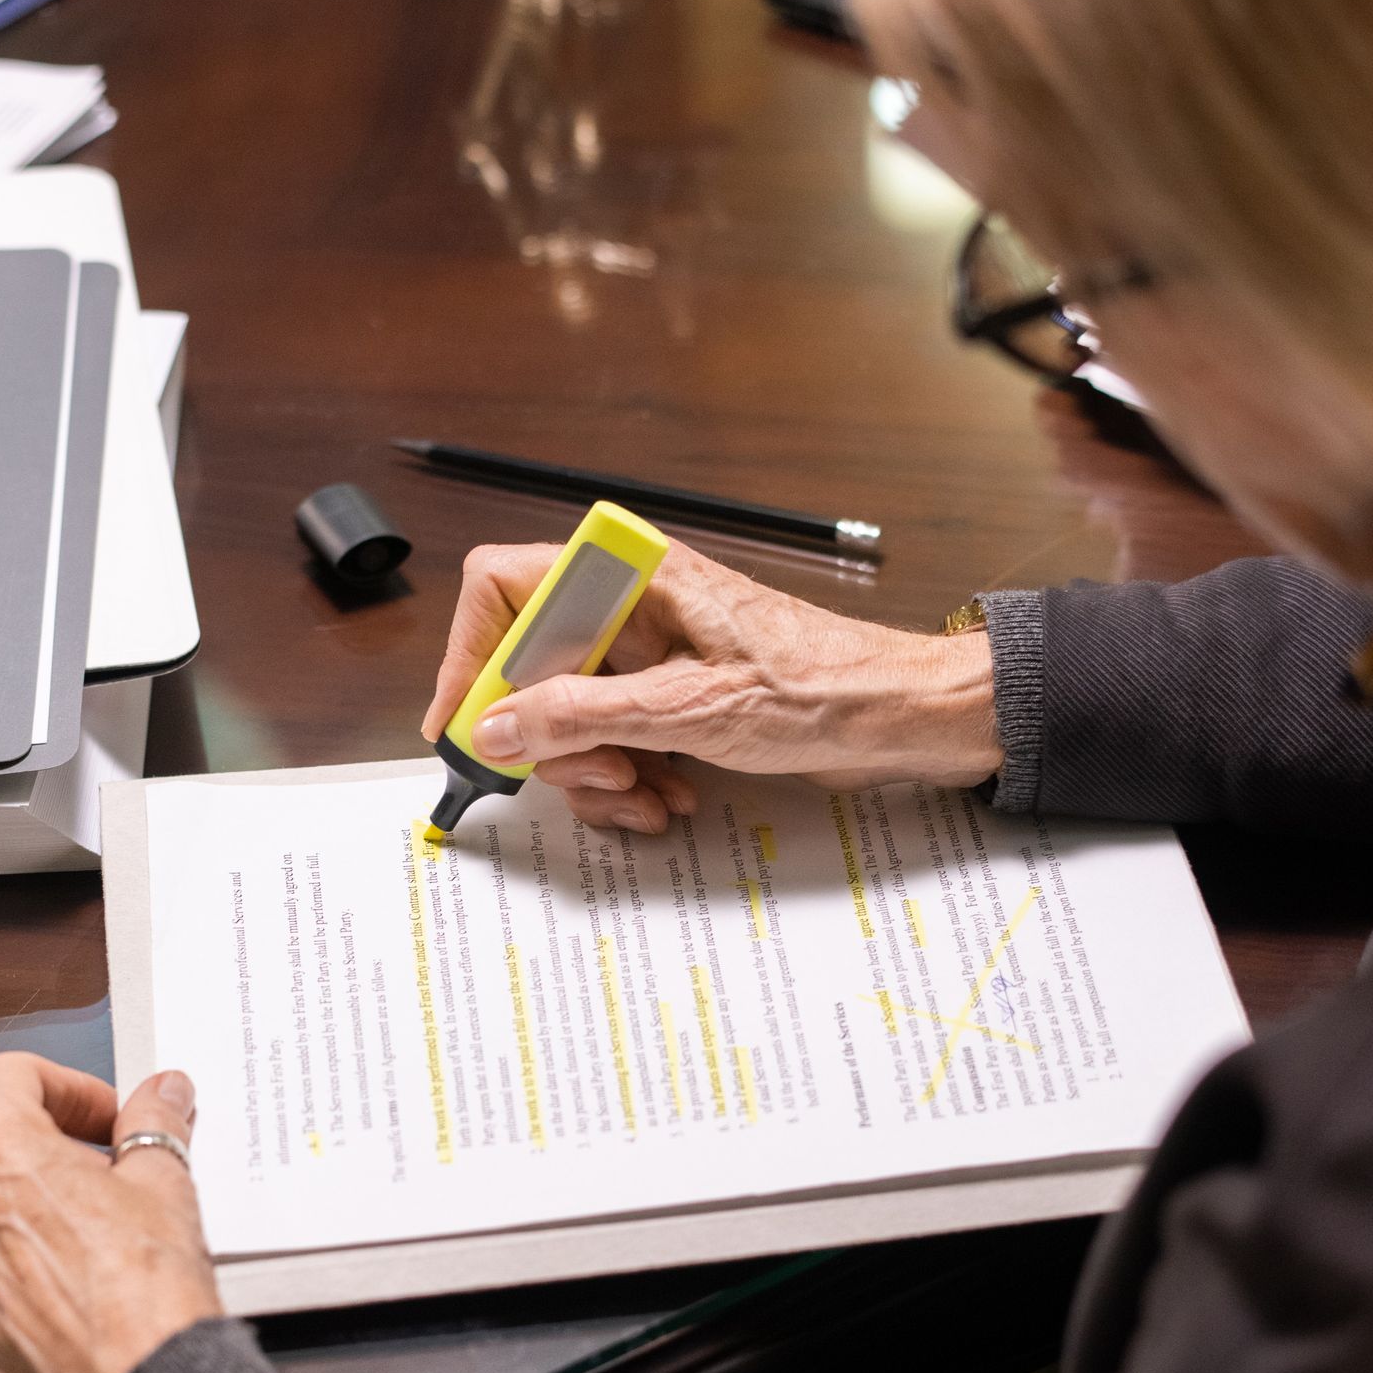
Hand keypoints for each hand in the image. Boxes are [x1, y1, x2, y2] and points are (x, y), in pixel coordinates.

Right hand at [422, 539, 1001, 833]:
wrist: (903, 718)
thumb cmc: (823, 690)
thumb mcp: (690, 710)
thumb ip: (580, 715)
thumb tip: (494, 725)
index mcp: (630, 576)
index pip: (503, 586)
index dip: (473, 654)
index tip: (470, 724)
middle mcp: (630, 605)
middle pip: (528, 666)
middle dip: (552, 737)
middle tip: (600, 777)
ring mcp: (648, 653)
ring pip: (566, 713)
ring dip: (596, 770)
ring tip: (648, 794)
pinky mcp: (670, 696)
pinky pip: (610, 738)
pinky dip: (629, 777)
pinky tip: (671, 796)